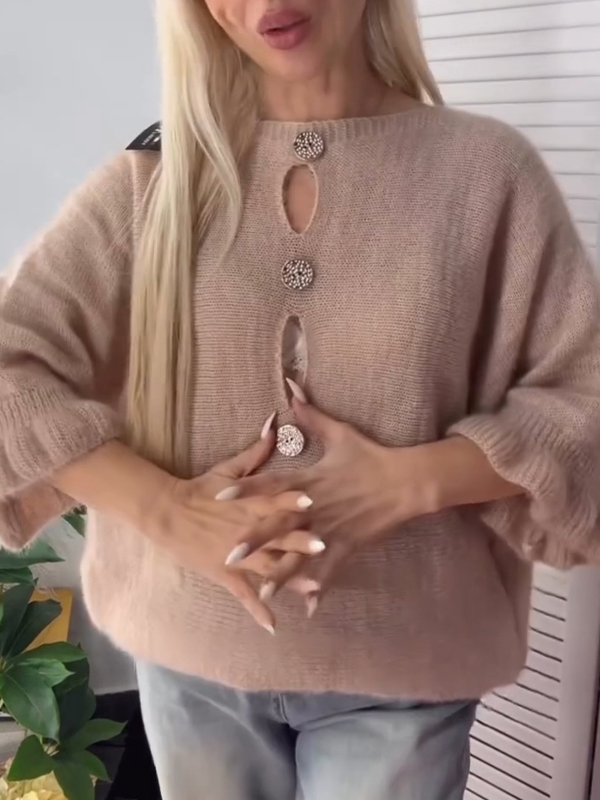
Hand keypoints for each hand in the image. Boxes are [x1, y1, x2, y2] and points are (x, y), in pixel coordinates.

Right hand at [148, 426, 322, 632]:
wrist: (166, 512)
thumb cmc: (199, 488)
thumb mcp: (227, 469)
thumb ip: (254, 453)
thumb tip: (274, 426)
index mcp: (248, 503)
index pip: (273, 498)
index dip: (293, 498)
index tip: (314, 497)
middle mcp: (246, 530)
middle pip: (276, 535)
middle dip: (301, 541)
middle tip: (326, 545)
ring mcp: (235, 554)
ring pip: (267, 567)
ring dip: (291, 577)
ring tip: (316, 588)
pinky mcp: (224, 573)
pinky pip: (243, 594)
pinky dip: (257, 609)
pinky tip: (274, 625)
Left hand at [231, 392, 437, 610]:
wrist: (406, 481)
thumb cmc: (370, 456)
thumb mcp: (340, 433)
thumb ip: (311, 415)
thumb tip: (291, 388)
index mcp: (311, 480)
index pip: (272, 485)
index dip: (246, 490)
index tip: (220, 495)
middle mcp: (317, 507)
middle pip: (281, 525)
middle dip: (255, 540)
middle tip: (228, 553)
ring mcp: (333, 529)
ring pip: (302, 554)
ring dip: (282, 572)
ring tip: (261, 588)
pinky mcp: (349, 545)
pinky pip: (332, 571)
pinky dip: (321, 588)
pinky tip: (308, 609)